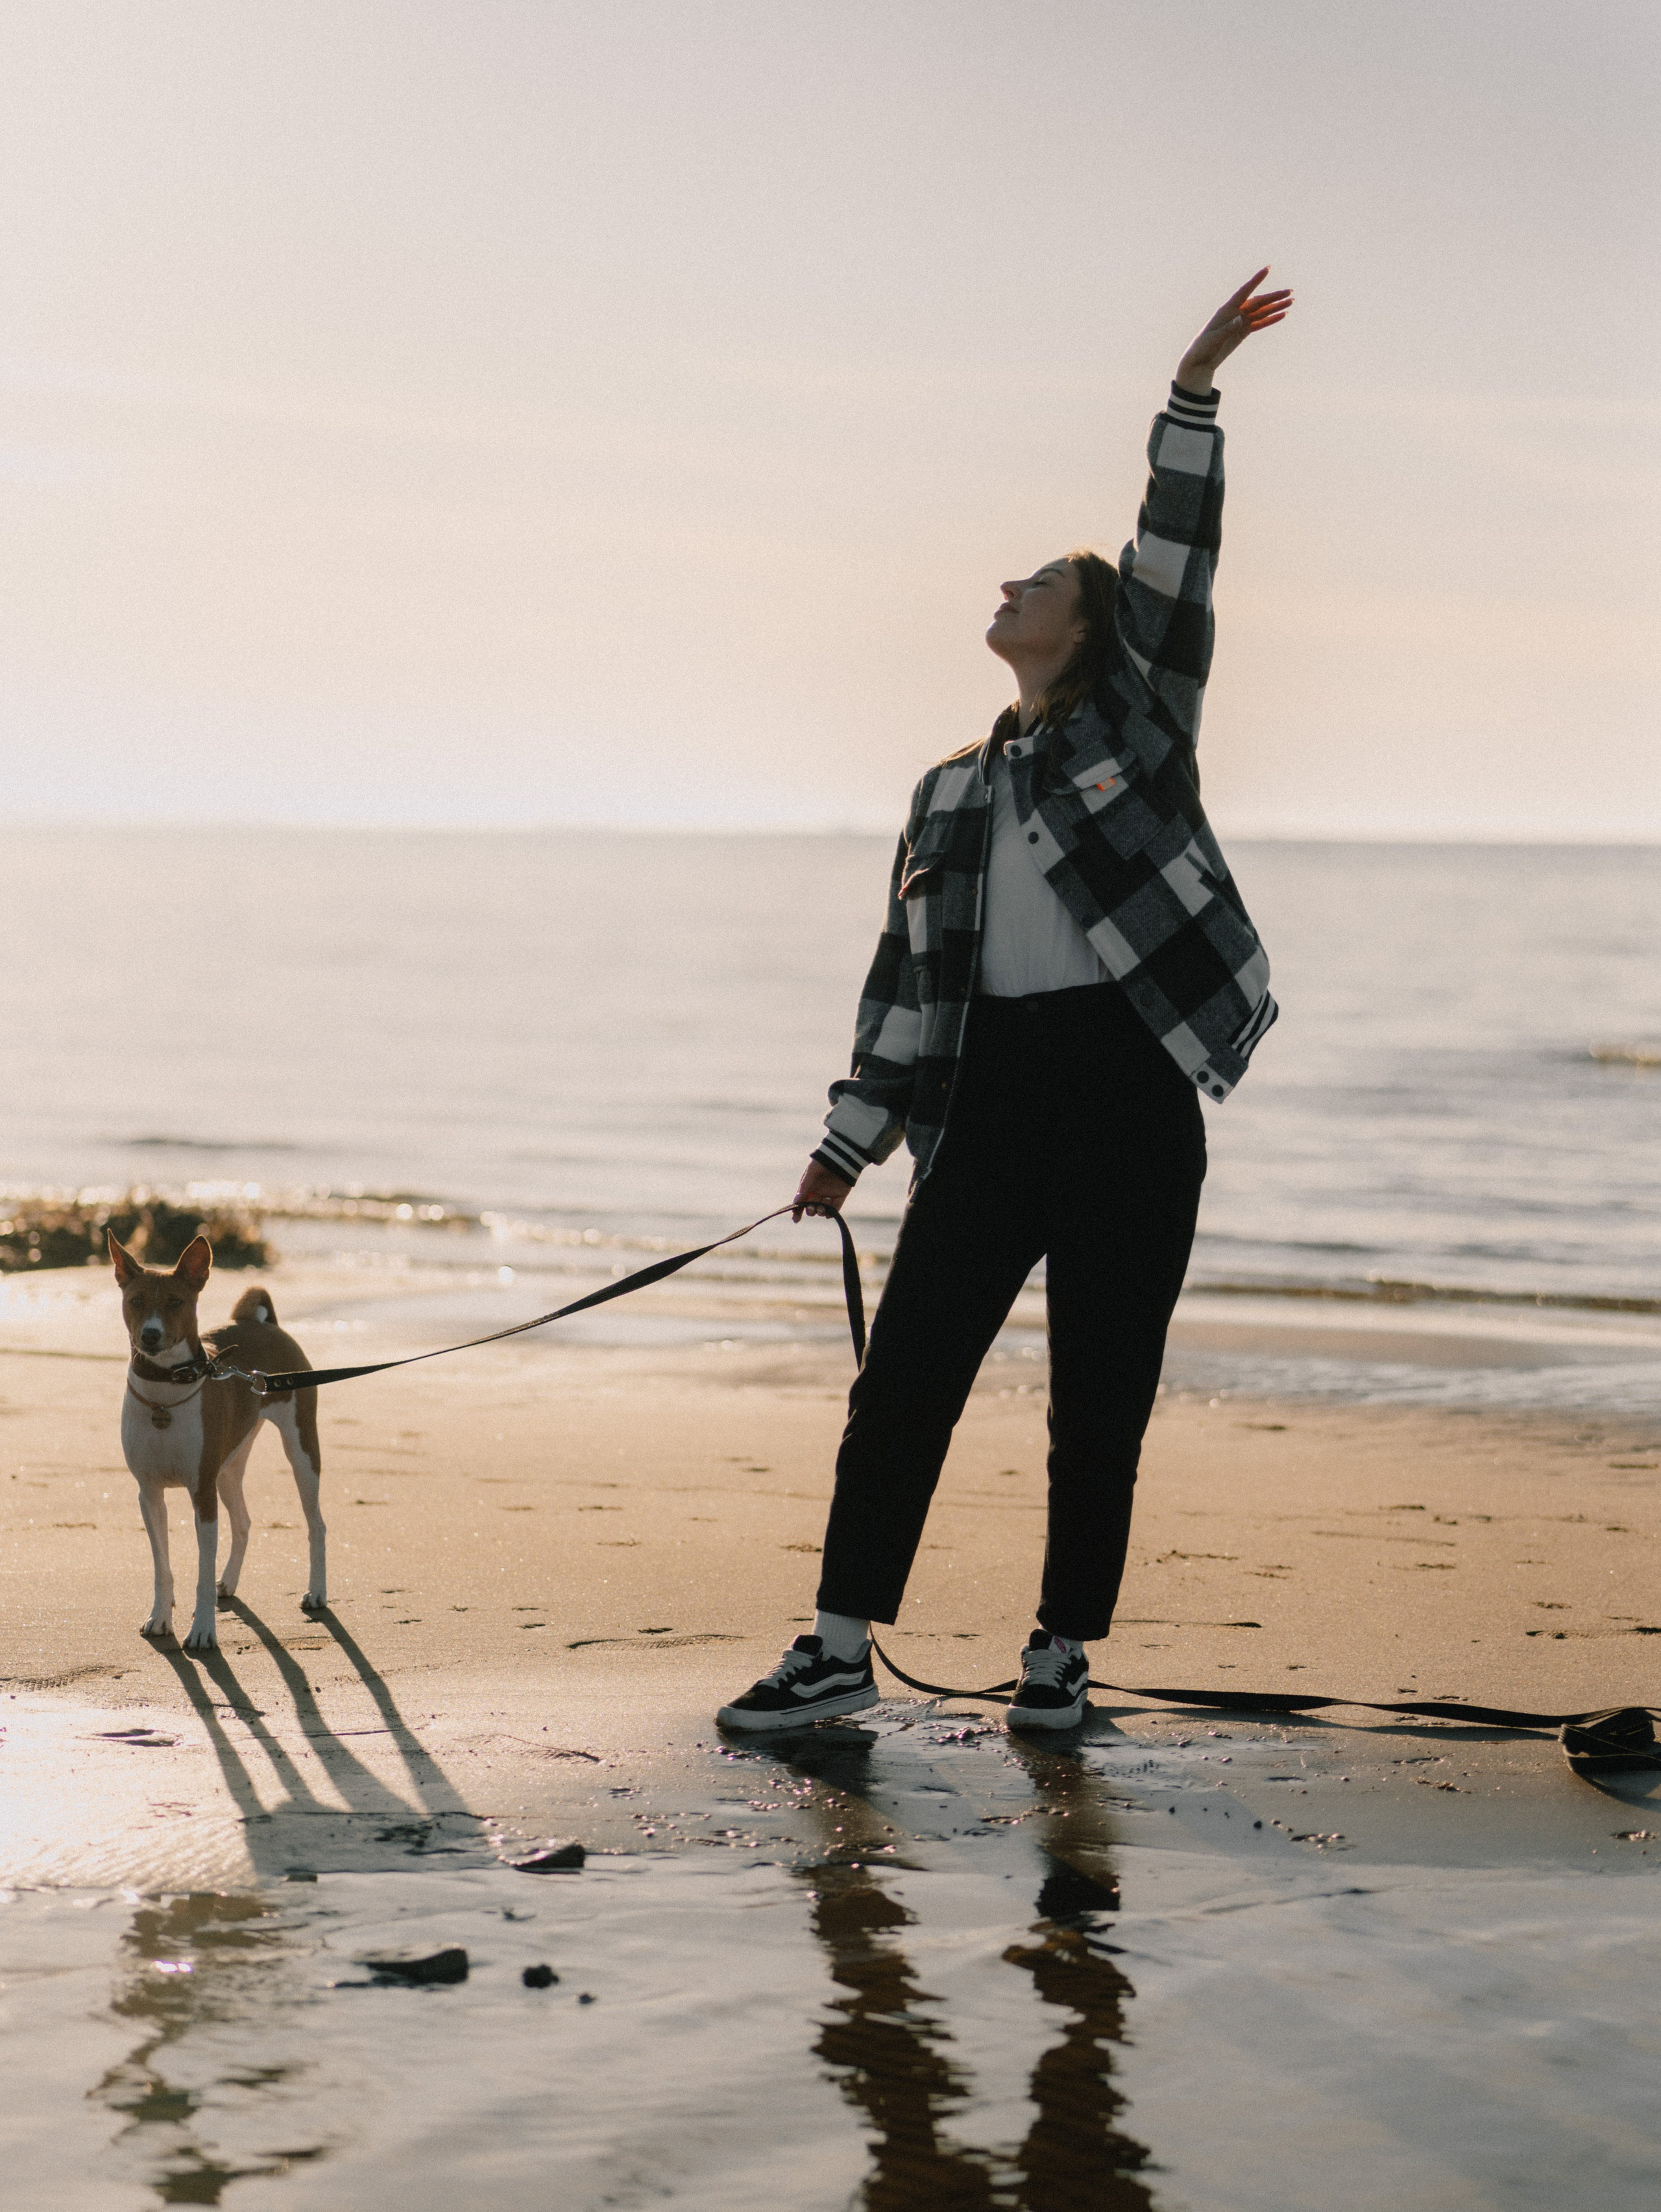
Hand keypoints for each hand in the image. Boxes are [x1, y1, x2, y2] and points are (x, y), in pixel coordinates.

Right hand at [792, 1160, 852, 1220]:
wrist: (841, 1156)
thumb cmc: (822, 1162)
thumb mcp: (811, 1173)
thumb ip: (804, 1187)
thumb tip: (795, 1202)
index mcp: (809, 1186)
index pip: (801, 1201)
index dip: (797, 1211)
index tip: (796, 1219)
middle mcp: (818, 1191)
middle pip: (812, 1206)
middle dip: (810, 1210)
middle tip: (812, 1208)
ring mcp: (829, 1193)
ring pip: (823, 1208)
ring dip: (820, 1211)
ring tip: (820, 1209)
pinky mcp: (841, 1195)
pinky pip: (835, 1207)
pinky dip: (832, 1212)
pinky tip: (828, 1213)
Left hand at [1177, 268, 1293, 393]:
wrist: (1200, 361)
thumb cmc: (1203, 347)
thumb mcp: (1214, 339)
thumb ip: (1228, 329)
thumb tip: (1240, 319)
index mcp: (1227, 310)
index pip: (1244, 291)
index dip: (1256, 280)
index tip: (1267, 269)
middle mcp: (1235, 312)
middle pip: (1258, 302)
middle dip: (1274, 296)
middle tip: (1290, 292)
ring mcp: (1240, 322)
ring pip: (1262, 312)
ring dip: (1276, 307)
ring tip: (1291, 302)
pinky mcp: (1243, 331)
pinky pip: (1260, 323)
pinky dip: (1271, 319)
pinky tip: (1282, 315)